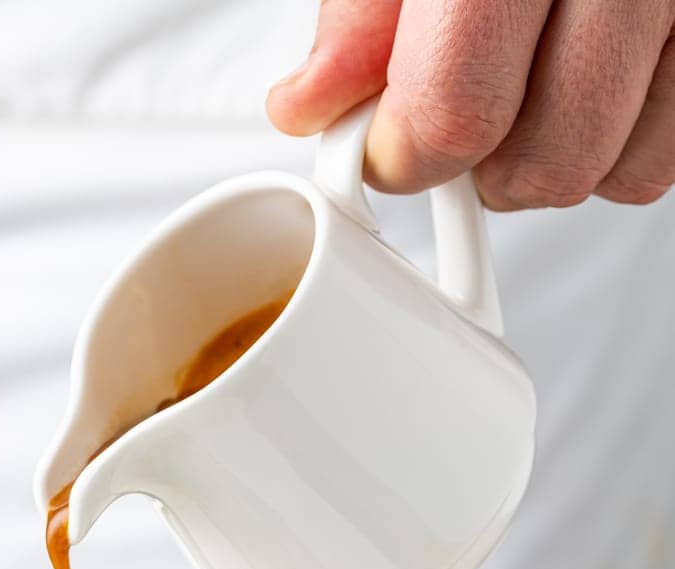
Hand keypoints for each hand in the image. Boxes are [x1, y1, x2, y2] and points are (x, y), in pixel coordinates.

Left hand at [267, 0, 674, 208]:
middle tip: (454, 119)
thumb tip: (313, 103)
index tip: (384, 147)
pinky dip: (617, 144)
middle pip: (545, 158)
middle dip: (482, 170)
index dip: (405, 154)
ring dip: (550, 160)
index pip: (457, 108)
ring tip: (522, 89)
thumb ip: (362, 10)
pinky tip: (583, 83)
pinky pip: (663, 153)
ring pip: (613, 169)